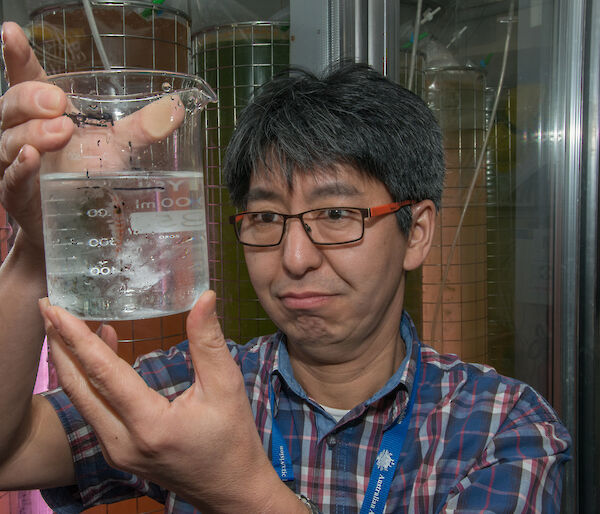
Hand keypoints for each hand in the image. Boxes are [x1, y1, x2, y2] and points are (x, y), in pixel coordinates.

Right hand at [0, 22, 184, 248]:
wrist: (76, 226)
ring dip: (32, 133)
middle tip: (58, 104)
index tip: (11, 32)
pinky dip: (21, 167)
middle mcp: (23, 133)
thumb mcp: (117, 147)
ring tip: (60, 131)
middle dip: (31, 99)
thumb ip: (142, 127)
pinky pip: (11, 178)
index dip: (17, 56)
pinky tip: (33, 159)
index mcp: (44, 114)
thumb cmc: (88, 176)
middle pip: (11, 105)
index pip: (26, 78)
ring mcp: (16, 163)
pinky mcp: (17, 194)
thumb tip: (176, 108)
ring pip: (10, 140)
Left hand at [39, 291, 302, 512]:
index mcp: (150, 425)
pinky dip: (89, 379)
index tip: (54, 308)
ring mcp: (116, 452)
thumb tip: (204, 297)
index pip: (104, 374)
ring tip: (63, 325)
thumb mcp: (227, 386)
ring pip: (82, 400)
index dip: (77, 337)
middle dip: (58, 345)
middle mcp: (122, 443)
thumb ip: (209, 341)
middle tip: (45, 309)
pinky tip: (100, 351)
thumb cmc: (233, 438)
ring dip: (70, 361)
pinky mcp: (118, 453)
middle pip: (78, 389)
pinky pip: (94, 410)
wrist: (231, 489)